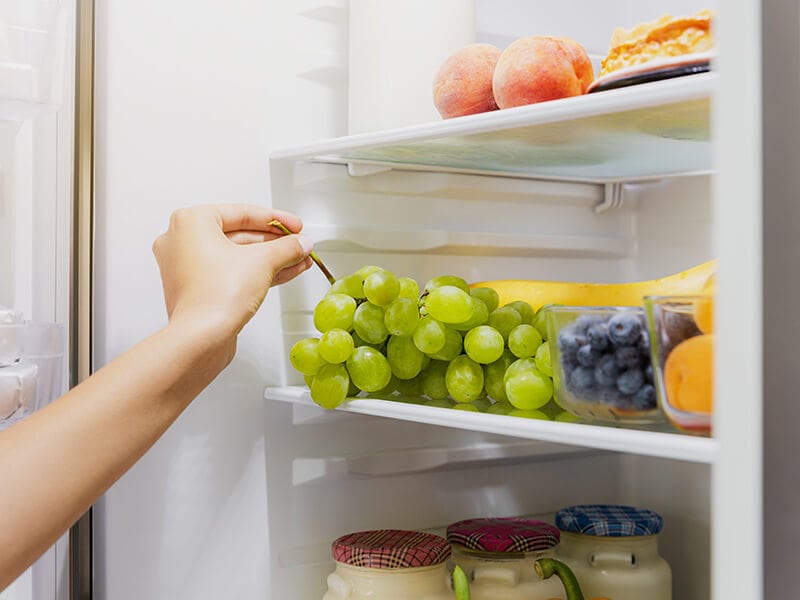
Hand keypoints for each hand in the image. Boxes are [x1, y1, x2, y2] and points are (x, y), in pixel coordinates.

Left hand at [152, 204, 312, 344]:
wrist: (201, 338)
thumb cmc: (216, 296)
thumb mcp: (263, 261)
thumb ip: (286, 247)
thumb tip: (300, 243)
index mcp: (190, 222)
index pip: (242, 213)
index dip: (275, 219)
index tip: (293, 225)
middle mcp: (182, 242)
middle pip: (240, 235)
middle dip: (274, 242)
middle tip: (297, 244)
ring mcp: (187, 267)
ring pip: (237, 256)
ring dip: (270, 259)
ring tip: (297, 260)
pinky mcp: (196, 289)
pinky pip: (230, 273)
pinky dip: (255, 272)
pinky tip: (283, 273)